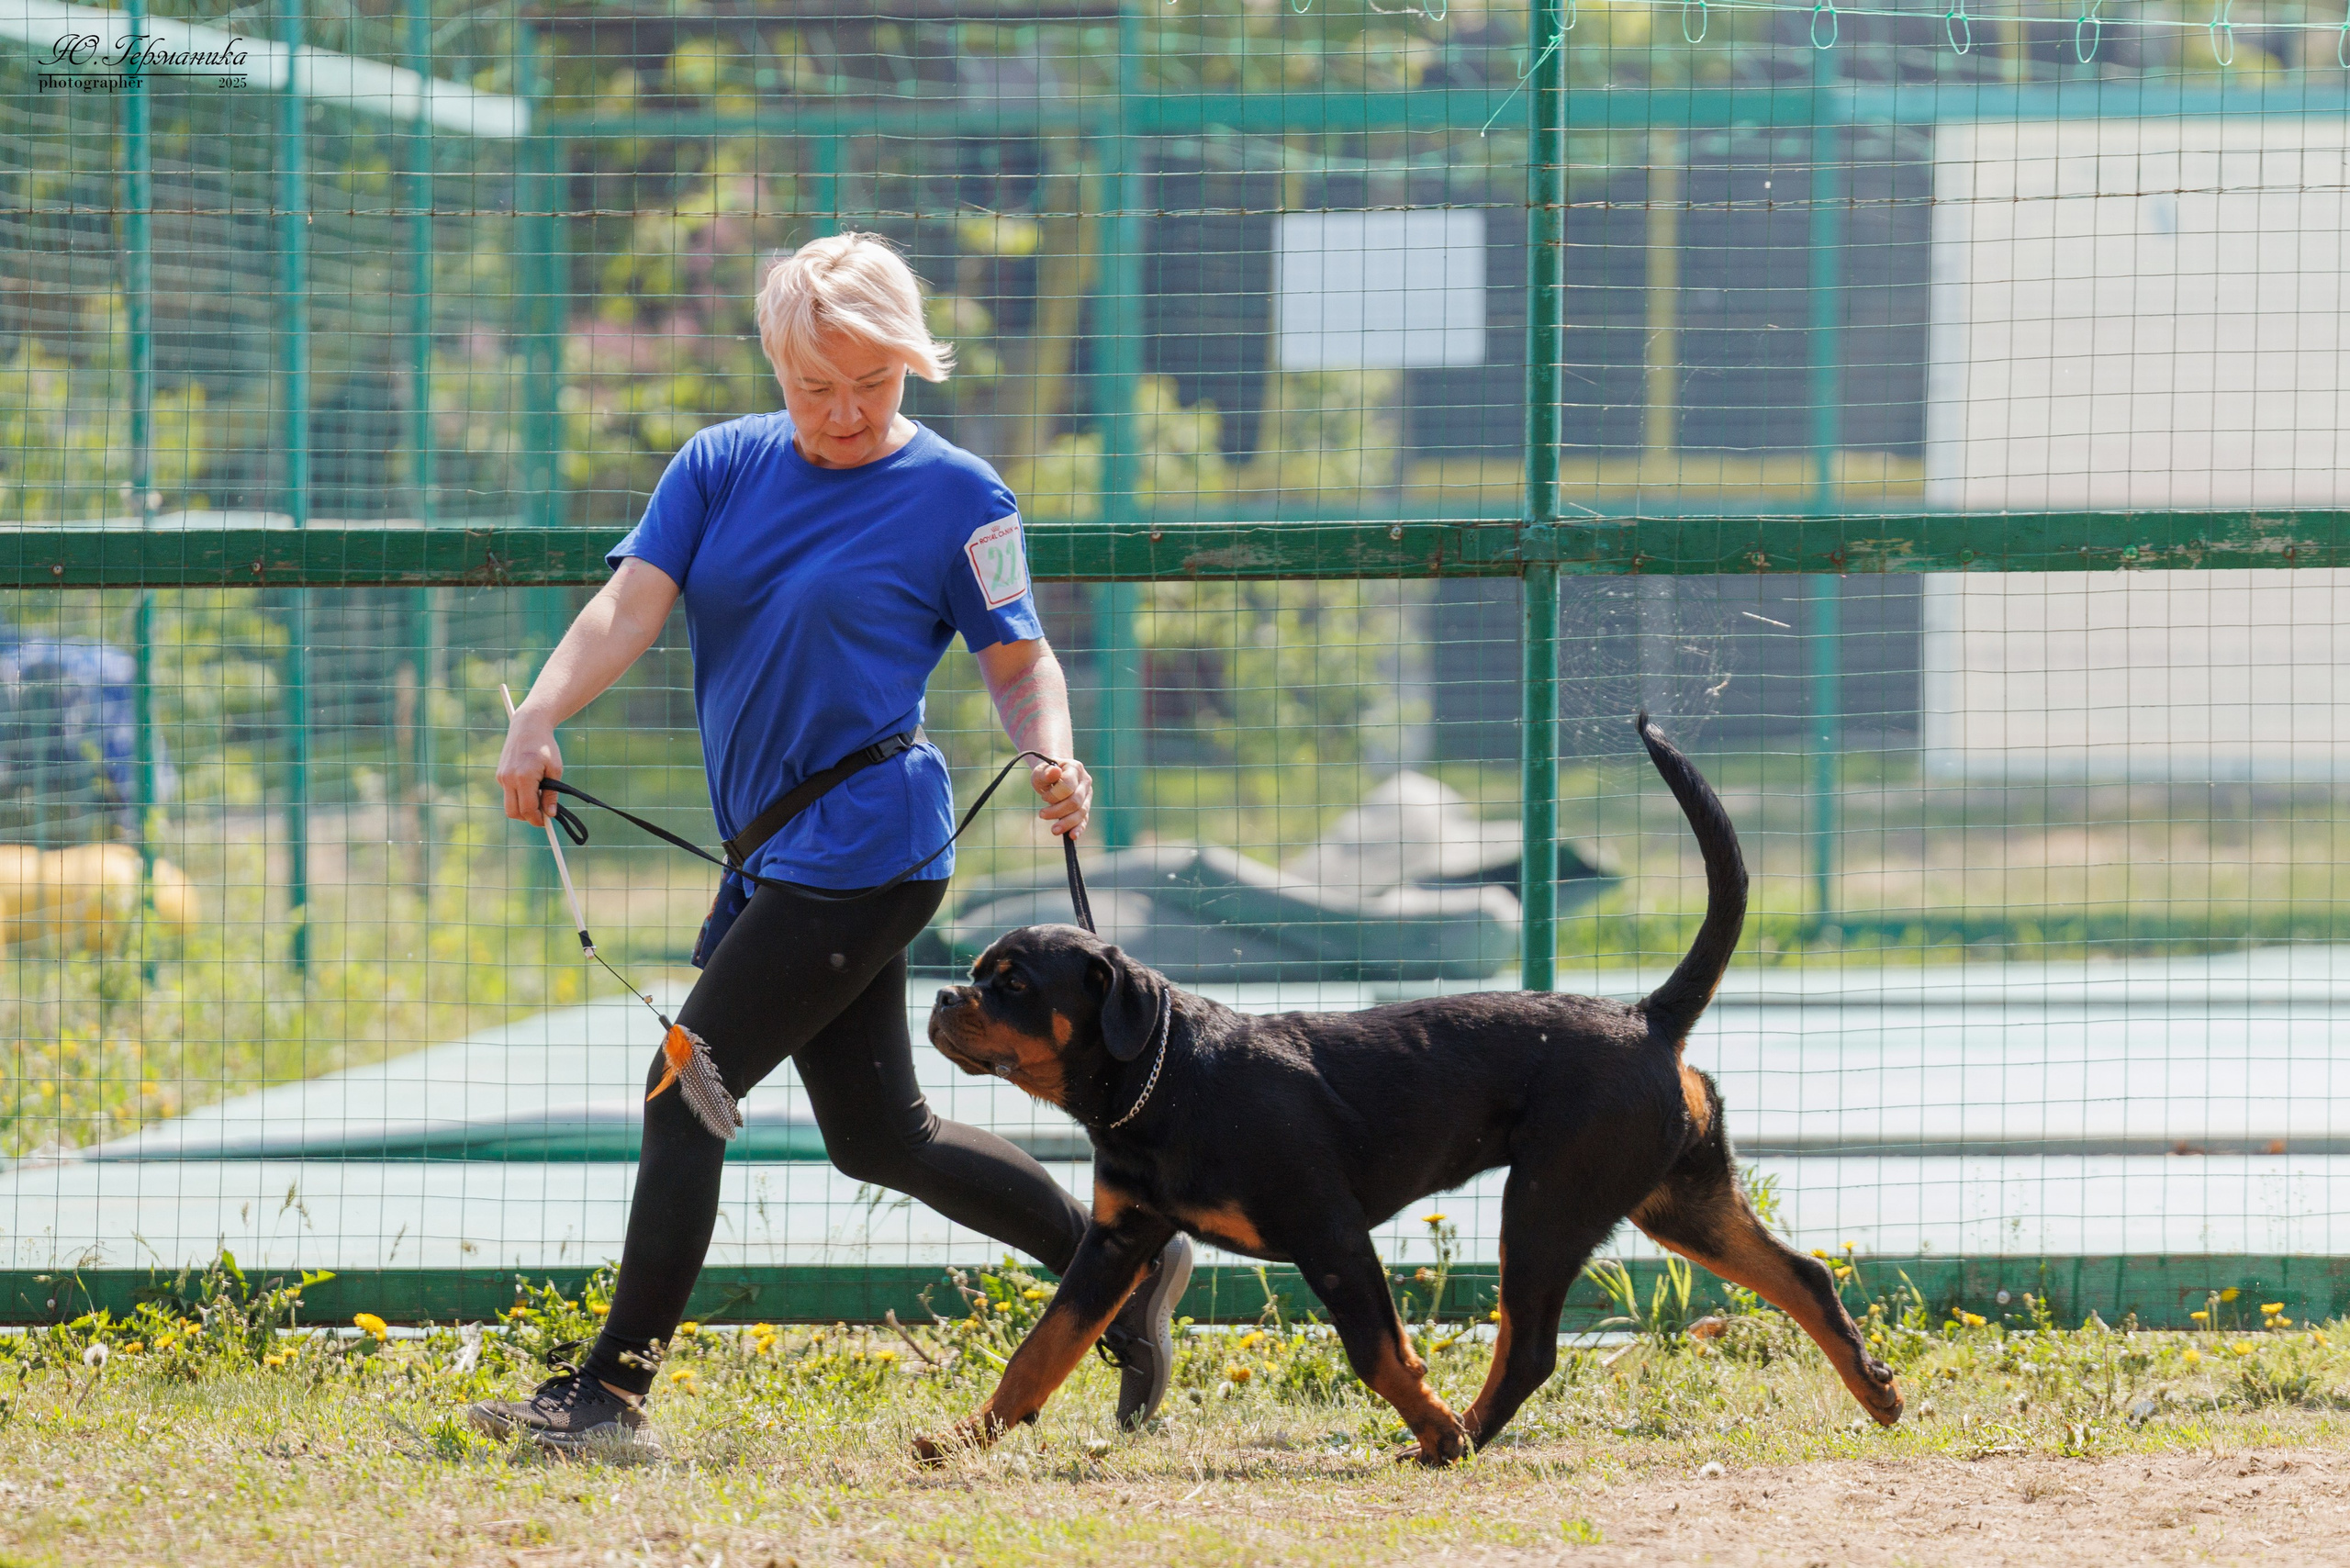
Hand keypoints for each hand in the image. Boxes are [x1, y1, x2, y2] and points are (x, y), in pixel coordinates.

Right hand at [496, 708, 562, 826]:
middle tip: (543, 814)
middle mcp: (508, 778)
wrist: (528, 725)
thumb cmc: (545, 746)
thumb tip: (550, 814)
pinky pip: (508, 793)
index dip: (538, 819)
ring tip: (539, 798)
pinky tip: (531, 786)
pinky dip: (518, 796)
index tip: (548, 822)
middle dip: (528, 817)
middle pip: (513, 812)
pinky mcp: (499, 775)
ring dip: (522, 807)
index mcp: (523, 777)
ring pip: (509, 805)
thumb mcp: (555, 770)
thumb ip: (552, 793)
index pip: (527, 809)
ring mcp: (501, 777)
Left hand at [1029, 757, 1091, 839]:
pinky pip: (1084, 819)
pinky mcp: (1085, 807)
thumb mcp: (1041, 771)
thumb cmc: (1046, 773)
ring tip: (1054, 830)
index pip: (1068, 785)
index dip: (1054, 794)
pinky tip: (1072, 836)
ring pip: (1081, 812)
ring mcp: (1087, 795)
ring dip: (1067, 823)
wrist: (1053, 775)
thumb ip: (1045, 773)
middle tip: (1042, 815)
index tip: (1043, 797)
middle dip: (1058, 811)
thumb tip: (1055, 772)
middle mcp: (1085, 782)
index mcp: (1075, 768)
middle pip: (1075, 801)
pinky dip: (1079, 828)